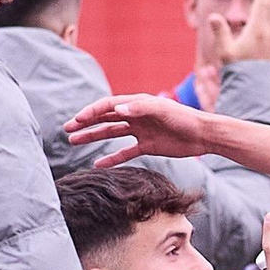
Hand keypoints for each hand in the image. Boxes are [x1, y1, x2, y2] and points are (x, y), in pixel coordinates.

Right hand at [65, 94, 209, 165]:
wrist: (202, 135)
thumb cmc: (183, 119)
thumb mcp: (161, 111)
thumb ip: (139, 109)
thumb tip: (117, 109)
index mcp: (137, 104)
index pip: (108, 106)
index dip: (91, 112)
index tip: (76, 120)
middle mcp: (136, 116)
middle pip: (105, 118)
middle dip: (86, 123)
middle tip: (67, 129)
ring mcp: (140, 131)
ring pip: (111, 134)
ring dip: (93, 137)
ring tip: (74, 142)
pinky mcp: (147, 146)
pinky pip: (125, 152)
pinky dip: (112, 158)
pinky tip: (98, 165)